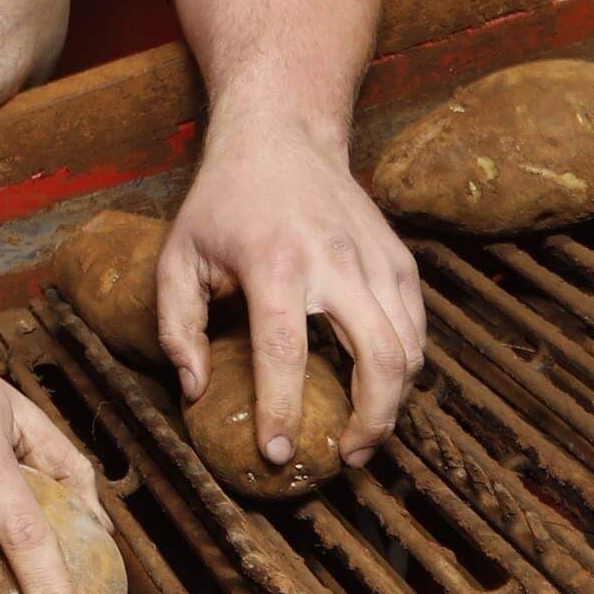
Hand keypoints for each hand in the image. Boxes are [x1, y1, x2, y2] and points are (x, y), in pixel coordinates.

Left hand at [159, 110, 425, 468]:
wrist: (282, 135)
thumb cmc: (223, 201)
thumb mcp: (177, 256)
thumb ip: (177, 327)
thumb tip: (195, 390)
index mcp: (275, 263)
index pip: (284, 352)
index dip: (282, 410)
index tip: (277, 453)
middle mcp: (336, 261)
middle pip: (379, 358)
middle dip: (371, 422)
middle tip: (345, 458)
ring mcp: (378, 260)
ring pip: (409, 349)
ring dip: (392, 403)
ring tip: (363, 436)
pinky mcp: (401, 260)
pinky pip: (416, 329)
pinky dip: (405, 368)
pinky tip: (379, 389)